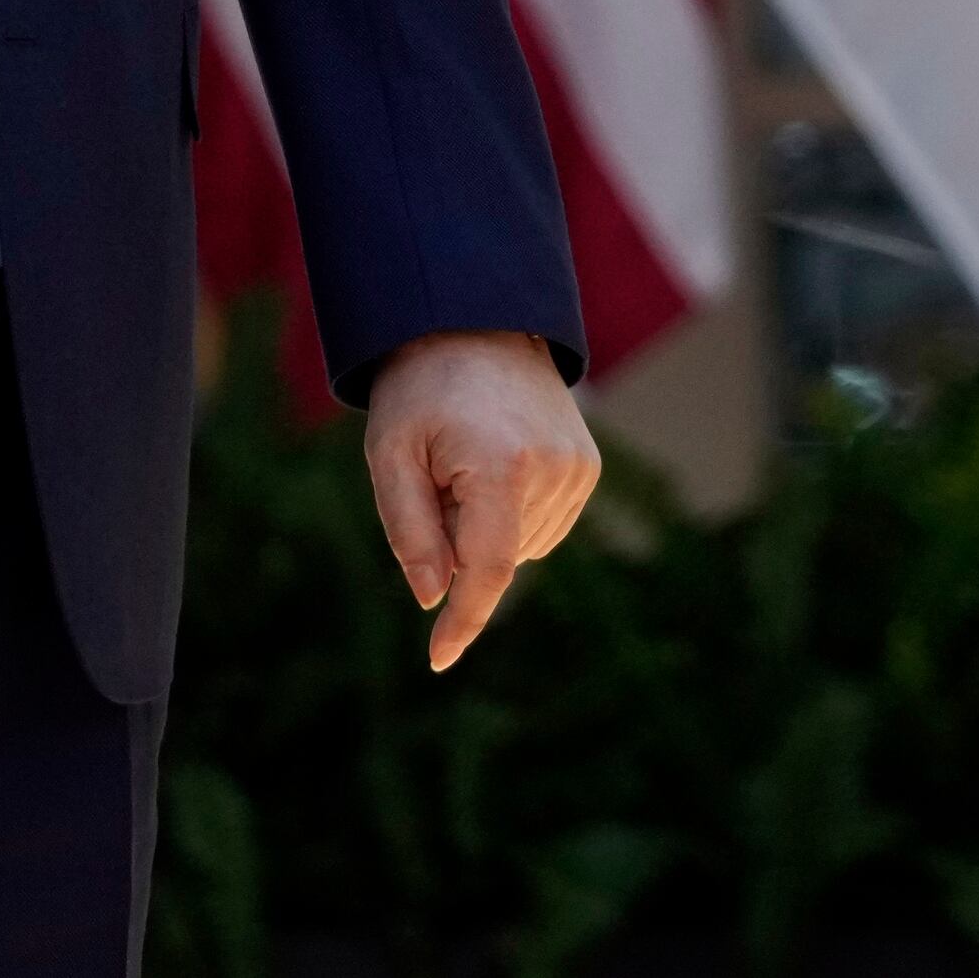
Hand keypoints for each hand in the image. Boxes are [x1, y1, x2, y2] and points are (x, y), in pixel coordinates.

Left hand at [361, 330, 598, 670]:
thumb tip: (435, 597)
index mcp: (502, 468)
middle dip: (457, 543)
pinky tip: (494, 468)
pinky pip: (543, 526)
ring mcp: (578, 468)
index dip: (463, 622)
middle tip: (434, 479)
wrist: (477, 319)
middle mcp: (553, 470)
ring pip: (522, 548)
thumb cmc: (422, 388)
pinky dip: (512, 518)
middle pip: (497, 558)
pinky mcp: (587, 465)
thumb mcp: (390, 454)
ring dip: (486, 530)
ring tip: (466, 464)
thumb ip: (410, 532)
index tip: (439, 660)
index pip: (487, 571)